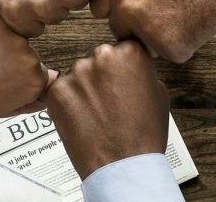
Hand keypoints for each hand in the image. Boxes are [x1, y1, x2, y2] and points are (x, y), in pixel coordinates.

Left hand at [0, 15, 55, 118]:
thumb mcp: (7, 109)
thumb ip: (33, 100)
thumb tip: (47, 88)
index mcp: (36, 81)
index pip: (41, 75)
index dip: (22, 79)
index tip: (8, 82)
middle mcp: (31, 58)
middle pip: (30, 56)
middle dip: (15, 62)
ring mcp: (15, 38)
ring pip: (17, 40)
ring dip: (5, 46)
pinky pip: (3, 27)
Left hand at [42, 41, 168, 178]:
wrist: (123, 166)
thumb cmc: (143, 134)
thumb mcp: (158, 93)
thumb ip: (141, 72)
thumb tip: (131, 67)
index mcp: (129, 52)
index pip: (121, 48)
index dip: (120, 67)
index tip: (120, 80)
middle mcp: (101, 56)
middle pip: (97, 59)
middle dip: (100, 76)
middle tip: (108, 102)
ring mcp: (76, 73)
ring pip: (78, 74)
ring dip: (83, 89)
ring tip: (96, 114)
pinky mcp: (57, 91)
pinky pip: (60, 90)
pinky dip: (67, 103)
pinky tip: (81, 119)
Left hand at [90, 0, 215, 62]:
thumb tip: (111, 8)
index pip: (99, 10)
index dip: (115, 10)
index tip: (125, 12)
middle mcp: (126, 8)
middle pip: (119, 30)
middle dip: (135, 27)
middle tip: (161, 12)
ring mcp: (146, 30)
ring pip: (142, 45)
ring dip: (156, 38)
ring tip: (178, 14)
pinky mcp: (168, 48)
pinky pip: (168, 53)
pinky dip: (179, 44)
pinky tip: (189, 24)